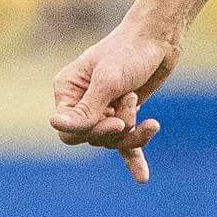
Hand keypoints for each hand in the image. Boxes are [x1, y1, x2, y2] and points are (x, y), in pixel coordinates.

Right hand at [50, 14, 181, 181]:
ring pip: (112, 142)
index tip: (116, 121)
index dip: (91, 132)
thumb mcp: (107, 80)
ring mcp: (104, 110)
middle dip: (115, 128)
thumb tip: (57, 127)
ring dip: (132, 131)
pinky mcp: (125, 115)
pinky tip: (142, 178)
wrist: (159, 39)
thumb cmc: (129, 52)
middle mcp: (82, 103)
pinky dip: (134, 159)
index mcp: (68, 91)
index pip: (68, 131)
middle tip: (130, 103)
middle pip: (91, 139)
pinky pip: (126, 145)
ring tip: (145, 113)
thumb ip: (87, 109)